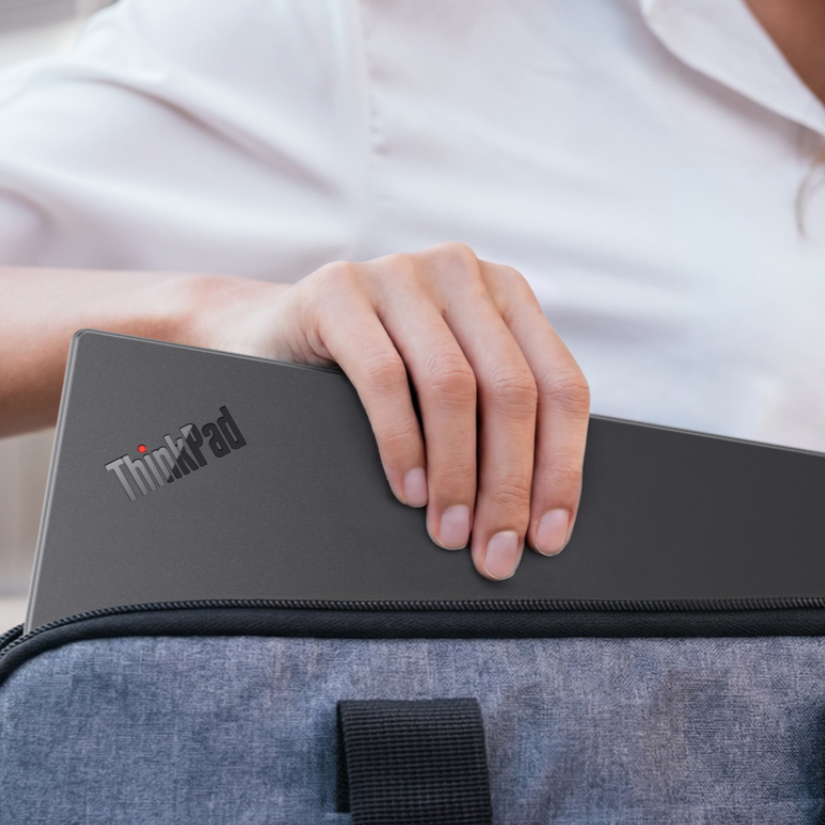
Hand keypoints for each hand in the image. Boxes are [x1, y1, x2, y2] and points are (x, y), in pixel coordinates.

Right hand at [195, 243, 589, 580]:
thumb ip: (495, 423)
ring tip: (450, 532)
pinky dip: (402, 445)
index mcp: (508, 294)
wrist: (262, 337)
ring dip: (457, 475)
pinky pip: (385, 378)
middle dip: (509, 486)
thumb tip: (534, 520)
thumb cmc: (369, 372)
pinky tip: (406, 491)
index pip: (560, 385)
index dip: (562, 468)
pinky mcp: (338, 290)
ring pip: (455, 386)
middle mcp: (462, 273)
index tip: (548, 536)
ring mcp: (400, 274)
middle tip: (497, 552)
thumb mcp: (446, 388)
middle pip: (512, 391)